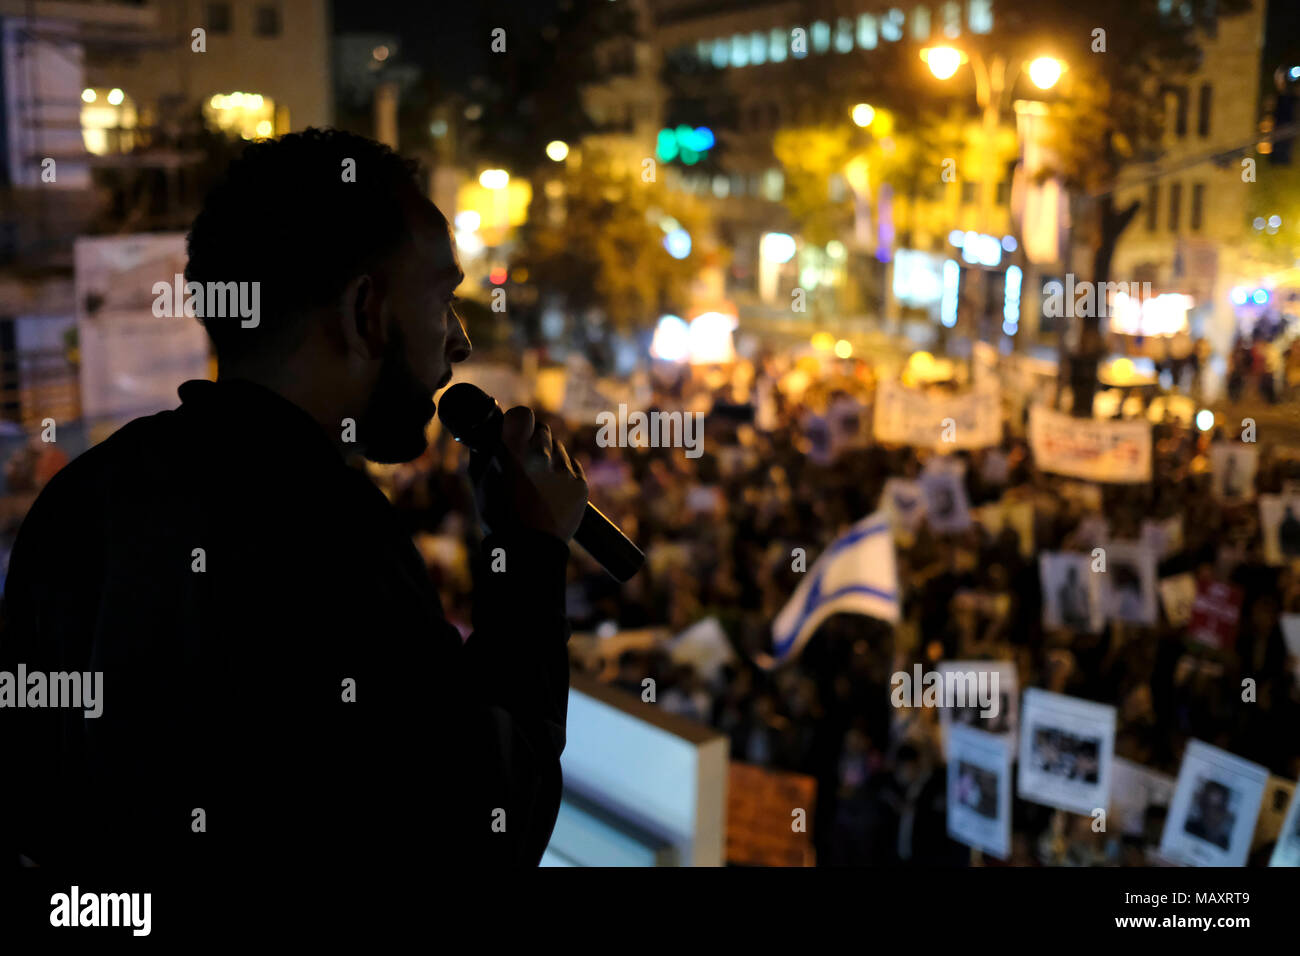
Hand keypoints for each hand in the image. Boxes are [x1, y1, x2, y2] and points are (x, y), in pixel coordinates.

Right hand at [469, 406, 587, 541]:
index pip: (522, 414)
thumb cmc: (499, 517)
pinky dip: (563, 474)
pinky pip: (572, 466)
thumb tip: (487, 434)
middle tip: (525, 463)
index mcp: (513, 452)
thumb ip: (483, 452)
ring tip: (538, 484)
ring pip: (559, 448)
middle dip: (534, 441)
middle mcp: (542, 456)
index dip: (518, 422)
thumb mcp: (480, 482)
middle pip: (543, 430)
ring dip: (549, 458)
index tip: (515, 431)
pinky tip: (551, 493)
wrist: (529, 552)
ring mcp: (564, 470)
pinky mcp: (581, 484)